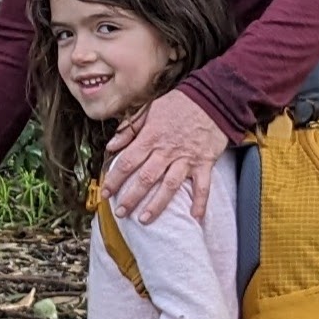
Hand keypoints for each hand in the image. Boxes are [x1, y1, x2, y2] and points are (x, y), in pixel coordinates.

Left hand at [103, 90, 228, 224]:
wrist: (212, 98)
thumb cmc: (179, 103)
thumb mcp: (149, 110)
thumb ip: (129, 130)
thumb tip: (111, 146)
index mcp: (150, 138)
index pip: (127, 162)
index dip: (114, 179)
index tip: (105, 192)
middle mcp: (166, 151)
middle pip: (145, 178)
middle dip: (131, 198)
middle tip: (120, 213)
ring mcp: (186, 159)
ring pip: (169, 186)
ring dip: (156, 205)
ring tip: (145, 219)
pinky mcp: (204, 163)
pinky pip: (202, 186)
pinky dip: (200, 203)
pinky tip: (194, 217)